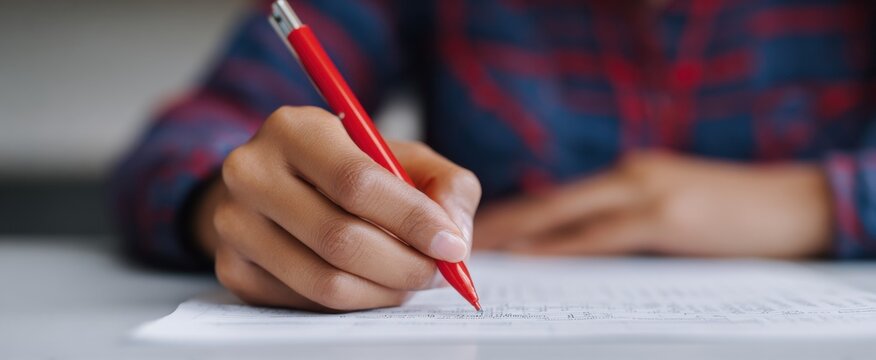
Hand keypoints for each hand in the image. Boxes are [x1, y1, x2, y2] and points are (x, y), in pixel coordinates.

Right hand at [194, 106, 480, 311]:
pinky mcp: (232, 268)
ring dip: (384, 290)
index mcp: (293, 128)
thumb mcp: (400, 156)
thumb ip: (445, 184)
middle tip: (439, 272)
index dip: (412, 219)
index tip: (452, 245)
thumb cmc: (347, 170)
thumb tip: (455, 235)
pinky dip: (354, 301)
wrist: (275, 184)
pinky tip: (372, 283)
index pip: (356, 182)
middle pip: (340, 238)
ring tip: (411, 278)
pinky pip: (306, 302)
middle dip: (404, 265)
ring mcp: (234, 224)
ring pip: (324, 281)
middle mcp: (251, 172)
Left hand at [474, 151, 831, 257]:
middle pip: (551, 201)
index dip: (517, 213)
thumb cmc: (735, 214)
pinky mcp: (666, 216)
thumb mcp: (676, 209)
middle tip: (462, 237)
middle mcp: (631, 176)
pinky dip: (562, 246)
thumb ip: (633, 221)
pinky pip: (602, 236)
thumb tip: (584, 249)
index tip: (482, 228)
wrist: (796, 204)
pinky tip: (534, 255)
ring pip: (566, 214)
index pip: (561, 196)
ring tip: (482, 249)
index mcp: (631, 175)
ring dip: (520, 233)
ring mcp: (648, 192)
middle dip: (503, 221)